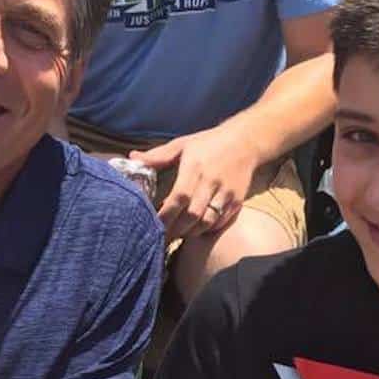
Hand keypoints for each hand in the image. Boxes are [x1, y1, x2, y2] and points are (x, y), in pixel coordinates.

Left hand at [130, 124, 259, 240]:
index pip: (179, 197)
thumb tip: (133, 158)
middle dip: (176, 229)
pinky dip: (206, 230)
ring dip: (190, 232)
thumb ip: (158, 155)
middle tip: (162, 237)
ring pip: (207, 222)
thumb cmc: (209, 143)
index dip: (165, 215)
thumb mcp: (182, 144)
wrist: (246, 141)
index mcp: (195, 167)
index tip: (153, 225)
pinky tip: (196, 229)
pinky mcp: (237, 201)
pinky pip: (220, 223)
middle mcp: (212, 181)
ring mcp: (227, 193)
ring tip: (177, 234)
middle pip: (193, 215)